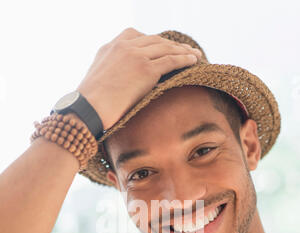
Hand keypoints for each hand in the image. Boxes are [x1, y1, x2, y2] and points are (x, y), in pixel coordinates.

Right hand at [76, 27, 201, 129]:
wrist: (87, 109)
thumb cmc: (89, 105)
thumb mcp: (97, 81)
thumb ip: (110, 74)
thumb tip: (117, 86)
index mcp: (110, 47)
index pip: (136, 36)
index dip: (152, 42)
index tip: (162, 47)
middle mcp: (123, 46)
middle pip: (155, 40)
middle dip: (171, 44)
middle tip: (185, 49)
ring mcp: (135, 56)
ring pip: (165, 48)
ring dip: (182, 50)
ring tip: (194, 55)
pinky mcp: (146, 69)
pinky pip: (171, 60)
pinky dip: (184, 59)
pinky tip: (193, 61)